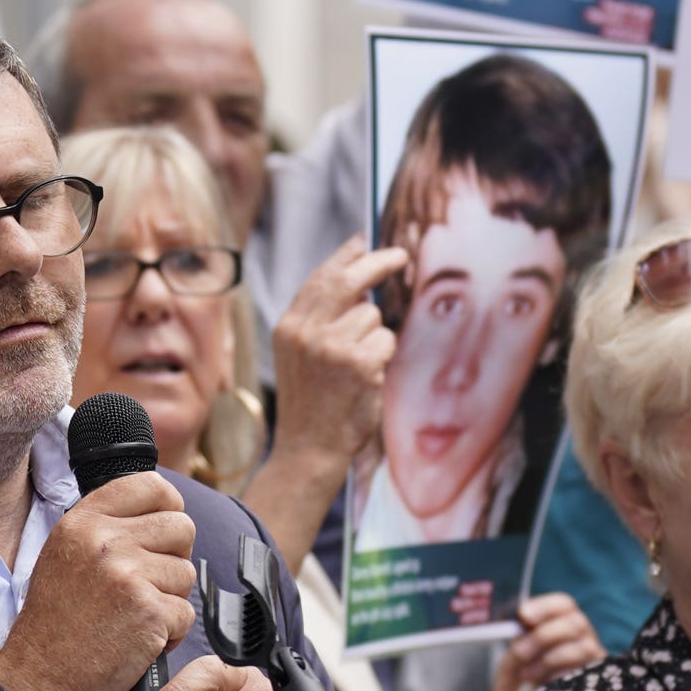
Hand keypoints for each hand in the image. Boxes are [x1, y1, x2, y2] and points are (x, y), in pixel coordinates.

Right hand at [0, 474, 194, 690]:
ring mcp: (128, 574)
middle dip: (173, 559)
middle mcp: (104, 541)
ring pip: (187, 573)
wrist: (38, 682)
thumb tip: (160, 512)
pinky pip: (186, 612)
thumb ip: (106, 530)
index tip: (163, 530)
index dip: (168, 507)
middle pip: (181, 527)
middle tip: (145, 587)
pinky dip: (169, 634)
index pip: (151, 485)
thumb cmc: (54, 628)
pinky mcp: (149, 611)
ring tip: (131, 618)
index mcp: (83, 522)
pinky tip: (136, 641)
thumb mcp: (64, 557)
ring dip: (169, 600)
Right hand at [268, 239, 405, 470]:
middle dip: (378, 262)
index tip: (364, 241)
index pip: (320, 277)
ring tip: (357, 368)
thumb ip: (321, 320)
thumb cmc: (312, 404)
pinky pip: (386, 340)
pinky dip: (383, 356)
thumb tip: (359, 284)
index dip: (345, 255)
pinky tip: (366, 379)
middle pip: (349, 280)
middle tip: (400, 256)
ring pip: (372, 315)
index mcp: (289, 327)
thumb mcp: (300, 356)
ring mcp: (331, 346)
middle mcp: (306, 331)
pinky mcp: (358, 362)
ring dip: (375, 336)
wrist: (309, 449)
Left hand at [490, 594, 603, 690]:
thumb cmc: (523, 685)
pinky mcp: (600, 680)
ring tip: (529, 674)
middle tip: (519, 652)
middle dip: (544, 635)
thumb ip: (515, 647)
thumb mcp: (514, 664)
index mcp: (563, 625)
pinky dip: (564, 674)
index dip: (545, 607)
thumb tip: (518, 629)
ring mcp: (594, 659)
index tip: (523, 616)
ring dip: (551, 658)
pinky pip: (589, 670)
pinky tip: (546, 684)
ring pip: (584, 645)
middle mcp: (584, 639)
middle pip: (575, 622)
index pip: (564, 605)